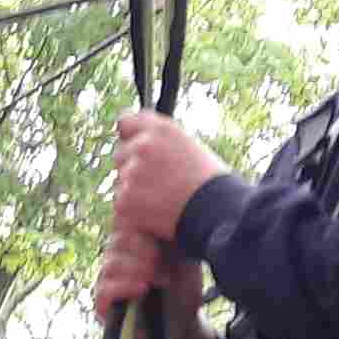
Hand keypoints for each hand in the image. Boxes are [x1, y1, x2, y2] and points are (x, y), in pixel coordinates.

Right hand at [93, 230, 211, 338]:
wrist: (185, 324)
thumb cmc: (184, 288)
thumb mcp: (185, 255)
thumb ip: (173, 231)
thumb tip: (171, 205)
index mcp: (134, 242)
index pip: (125, 222)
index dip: (138, 224)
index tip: (158, 234)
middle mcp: (117, 259)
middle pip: (116, 239)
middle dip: (138, 246)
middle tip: (157, 255)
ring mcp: (108, 281)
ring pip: (109, 262)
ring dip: (134, 267)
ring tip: (155, 275)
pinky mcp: (103, 305)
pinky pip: (103, 290)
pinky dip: (123, 286)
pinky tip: (142, 287)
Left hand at [110, 105, 229, 242]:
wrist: (218, 212)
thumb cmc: (213, 184)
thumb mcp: (191, 148)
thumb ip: (163, 143)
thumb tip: (141, 141)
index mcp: (161, 129)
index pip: (126, 122)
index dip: (131, 136)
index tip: (132, 145)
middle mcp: (143, 146)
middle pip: (121, 154)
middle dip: (131, 167)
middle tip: (155, 184)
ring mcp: (132, 173)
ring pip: (121, 181)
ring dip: (133, 190)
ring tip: (162, 202)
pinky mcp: (125, 199)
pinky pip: (121, 204)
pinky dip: (133, 212)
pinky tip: (155, 216)